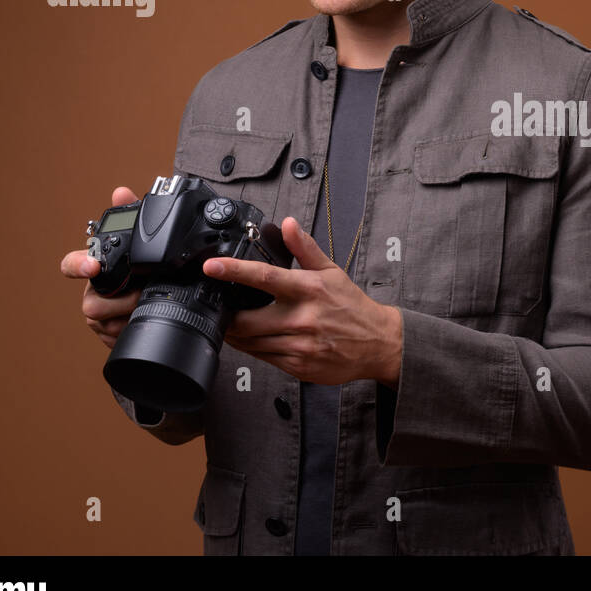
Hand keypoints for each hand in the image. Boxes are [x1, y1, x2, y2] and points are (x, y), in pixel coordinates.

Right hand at [60, 186, 141, 349]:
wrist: (160, 300)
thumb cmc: (142, 270)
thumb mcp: (140, 243)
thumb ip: (130, 215)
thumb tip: (121, 192)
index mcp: (95, 268)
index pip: (72, 265)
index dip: (78, 265)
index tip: (93, 266)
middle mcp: (92, 292)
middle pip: (92, 304)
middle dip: (120, 301)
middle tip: (143, 294)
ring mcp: (98, 316)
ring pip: (106, 323)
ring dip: (130, 316)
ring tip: (148, 306)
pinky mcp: (108, 335)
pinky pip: (116, 338)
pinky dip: (132, 331)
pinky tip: (144, 322)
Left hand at [202, 217, 402, 388]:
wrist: (378, 343)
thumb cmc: (353, 306)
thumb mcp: (332, 272)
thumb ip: (305, 249)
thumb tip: (288, 225)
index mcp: (309, 289)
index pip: (265, 277)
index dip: (234, 271)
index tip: (212, 266)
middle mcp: (302, 318)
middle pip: (246, 320)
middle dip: (228, 317)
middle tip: (224, 310)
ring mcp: (300, 345)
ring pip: (251, 343)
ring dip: (238, 335)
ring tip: (238, 325)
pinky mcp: (298, 366)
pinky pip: (263, 358)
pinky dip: (254, 349)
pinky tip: (259, 340)